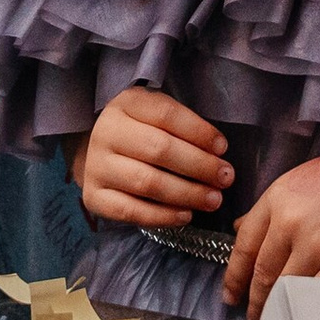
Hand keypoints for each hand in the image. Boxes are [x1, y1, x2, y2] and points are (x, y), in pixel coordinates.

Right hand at [79, 87, 232, 229]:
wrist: (100, 154)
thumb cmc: (141, 132)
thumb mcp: (157, 116)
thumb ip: (183, 127)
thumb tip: (217, 152)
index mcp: (126, 103)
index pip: (166, 114)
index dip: (199, 131)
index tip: (223, 148)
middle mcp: (107, 132)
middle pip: (159, 149)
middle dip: (199, 166)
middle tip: (225, 178)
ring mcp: (97, 166)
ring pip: (146, 182)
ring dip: (186, 193)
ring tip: (213, 200)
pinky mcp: (93, 197)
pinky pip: (131, 211)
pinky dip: (162, 216)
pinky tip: (186, 215)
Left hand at [223, 134, 319, 319]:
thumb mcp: (304, 179)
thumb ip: (271, 207)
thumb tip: (238, 228)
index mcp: (278, 197)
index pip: (243, 246)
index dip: (233, 277)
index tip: (230, 295)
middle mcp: (291, 221)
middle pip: (261, 273)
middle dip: (252, 301)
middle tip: (249, 319)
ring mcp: (318, 244)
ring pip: (284, 289)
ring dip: (274, 311)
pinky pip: (315, 296)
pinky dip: (305, 311)